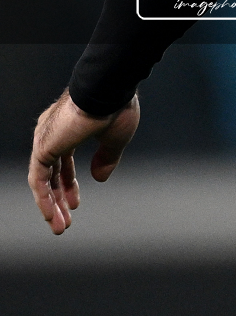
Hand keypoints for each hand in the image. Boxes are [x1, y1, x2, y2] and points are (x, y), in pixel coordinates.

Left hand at [28, 89, 139, 234]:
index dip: (70, 182)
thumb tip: (100, 178)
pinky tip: (52, 215)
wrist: (108, 90)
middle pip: (52, 173)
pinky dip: (44, 199)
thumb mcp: (116, 139)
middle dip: (60, 197)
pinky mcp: (43, 148)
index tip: (77, 201)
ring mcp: (45, 140)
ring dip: (52, 205)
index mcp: (70, 127)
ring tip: (61, 225)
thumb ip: (107, 159)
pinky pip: (38, 180)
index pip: (63, 160)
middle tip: (66, 219)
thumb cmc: (116, 106)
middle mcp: (53, 133)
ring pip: (44, 180)